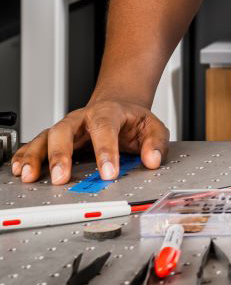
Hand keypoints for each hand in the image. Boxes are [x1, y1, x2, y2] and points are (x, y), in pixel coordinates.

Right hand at [11, 98, 167, 184]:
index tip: (109, 173)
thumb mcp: (152, 126)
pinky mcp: (54, 138)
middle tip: (61, 178)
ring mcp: (66, 127)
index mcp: (108, 112)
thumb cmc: (132, 120)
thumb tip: (153, 160)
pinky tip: (20, 169)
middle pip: (65, 131)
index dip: (106, 151)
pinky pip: (35, 144)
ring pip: (45, 137)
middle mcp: (81, 118)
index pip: (104, 128)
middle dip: (60, 155)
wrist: (117, 106)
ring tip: (29, 176)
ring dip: (35, 157)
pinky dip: (25, 156)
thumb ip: (156, 142)